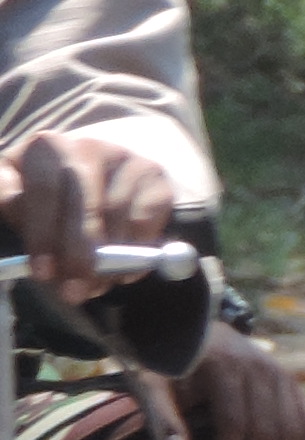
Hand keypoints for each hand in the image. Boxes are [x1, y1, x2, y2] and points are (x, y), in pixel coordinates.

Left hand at [12, 133, 171, 304]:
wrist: (88, 179)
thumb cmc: (43, 198)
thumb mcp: (17, 200)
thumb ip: (16, 212)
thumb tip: (32, 244)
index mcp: (43, 148)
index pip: (44, 190)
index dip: (43, 234)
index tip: (42, 273)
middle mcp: (87, 146)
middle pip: (85, 203)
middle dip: (79, 254)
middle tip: (75, 293)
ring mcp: (125, 158)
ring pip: (117, 216)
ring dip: (107, 260)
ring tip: (95, 285)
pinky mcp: (155, 177)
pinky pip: (147, 220)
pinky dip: (136, 250)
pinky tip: (122, 269)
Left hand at [143, 322, 304, 439]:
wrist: (196, 328)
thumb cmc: (170, 363)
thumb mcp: (154, 385)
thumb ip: (164, 418)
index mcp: (229, 368)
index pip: (236, 425)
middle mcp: (266, 371)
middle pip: (269, 432)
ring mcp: (285, 377)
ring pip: (295, 431)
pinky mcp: (295, 386)